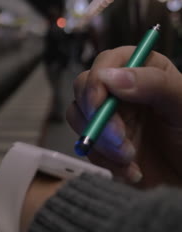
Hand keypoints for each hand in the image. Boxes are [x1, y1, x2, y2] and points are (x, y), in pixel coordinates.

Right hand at [67, 46, 181, 187]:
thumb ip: (153, 84)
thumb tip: (110, 76)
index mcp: (140, 70)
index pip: (106, 62)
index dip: (96, 81)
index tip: (98, 104)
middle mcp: (118, 90)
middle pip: (83, 89)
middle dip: (97, 117)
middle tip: (119, 139)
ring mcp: (107, 115)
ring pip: (78, 117)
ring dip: (101, 142)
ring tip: (131, 157)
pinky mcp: (101, 140)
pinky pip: (86, 146)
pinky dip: (105, 161)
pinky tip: (131, 169)